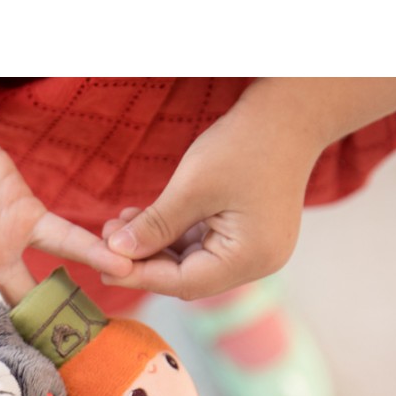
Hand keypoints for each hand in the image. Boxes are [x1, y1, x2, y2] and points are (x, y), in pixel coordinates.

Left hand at [101, 86, 323, 299]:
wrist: (291, 113)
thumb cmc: (245, 144)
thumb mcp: (192, 186)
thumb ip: (154, 226)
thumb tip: (116, 254)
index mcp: (250, 257)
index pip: (184, 282)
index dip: (141, 276)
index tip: (104, 267)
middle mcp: (257, 263)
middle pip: (188, 277)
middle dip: (145, 261)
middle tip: (107, 242)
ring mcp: (254, 250)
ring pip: (191, 262)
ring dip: (154, 247)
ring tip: (118, 225)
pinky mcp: (247, 236)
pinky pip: (202, 245)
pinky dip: (172, 236)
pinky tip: (143, 220)